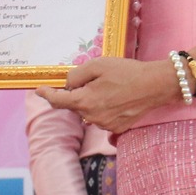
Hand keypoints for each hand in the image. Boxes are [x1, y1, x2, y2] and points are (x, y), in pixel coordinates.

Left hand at [37, 57, 178, 135]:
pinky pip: (103, 118)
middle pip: (76, 105)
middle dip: (79, 93)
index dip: (47, 95)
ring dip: (93, 102)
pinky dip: (105, 109)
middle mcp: (92, 117)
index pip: (58, 101)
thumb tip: (68, 85)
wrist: (156, 85)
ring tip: (112, 88)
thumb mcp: (98, 65)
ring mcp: (105, 125)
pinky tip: (118, 99)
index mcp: (84, 101)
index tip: (39, 90)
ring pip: (89, 112)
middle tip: (97, 79)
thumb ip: (76, 75)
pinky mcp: (117, 129)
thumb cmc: (127, 72)